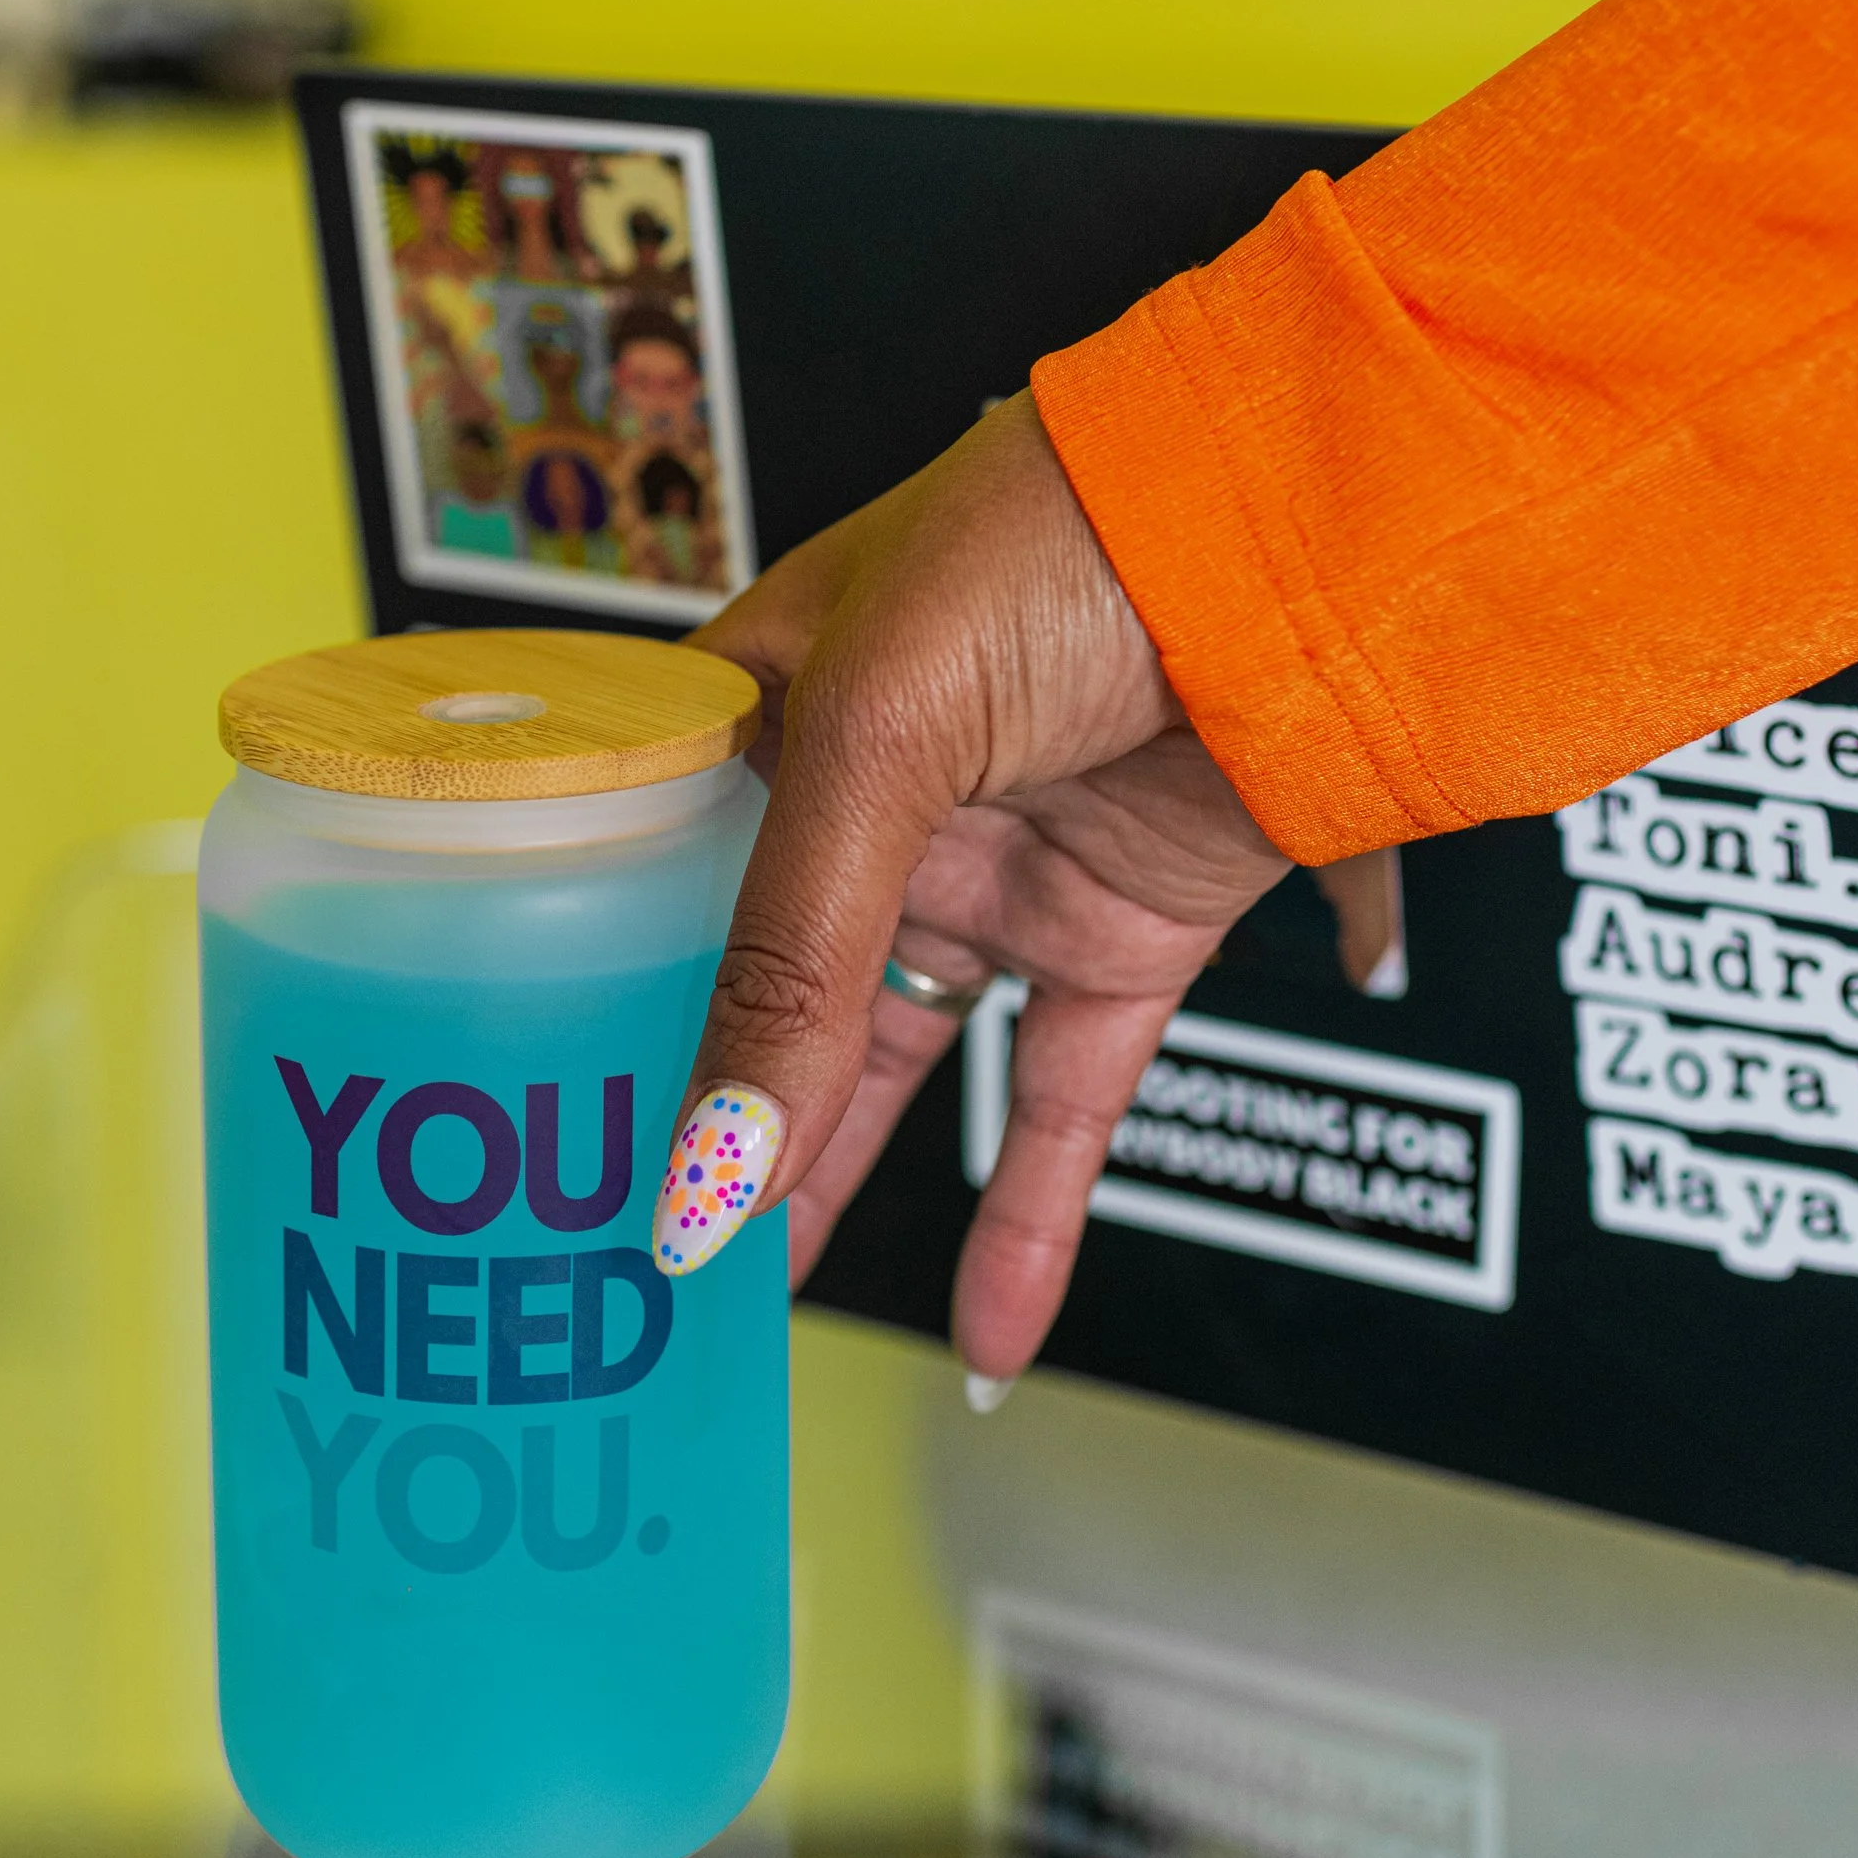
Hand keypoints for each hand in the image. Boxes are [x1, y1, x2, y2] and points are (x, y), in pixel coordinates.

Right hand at [668, 394, 1290, 1381]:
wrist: (1313, 525)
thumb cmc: (1069, 529)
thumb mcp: (878, 728)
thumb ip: (794, 951)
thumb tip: (713, 1158)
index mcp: (771, 705)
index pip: (659, 880)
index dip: (595, 997)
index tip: (543, 1128)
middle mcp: (874, 798)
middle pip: (766, 992)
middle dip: (702, 1119)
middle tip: (629, 1249)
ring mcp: (998, 871)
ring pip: (895, 1068)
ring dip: (833, 1188)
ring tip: (751, 1315)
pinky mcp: (1119, 936)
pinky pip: (1064, 1103)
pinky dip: (1033, 1222)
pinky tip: (993, 1332)